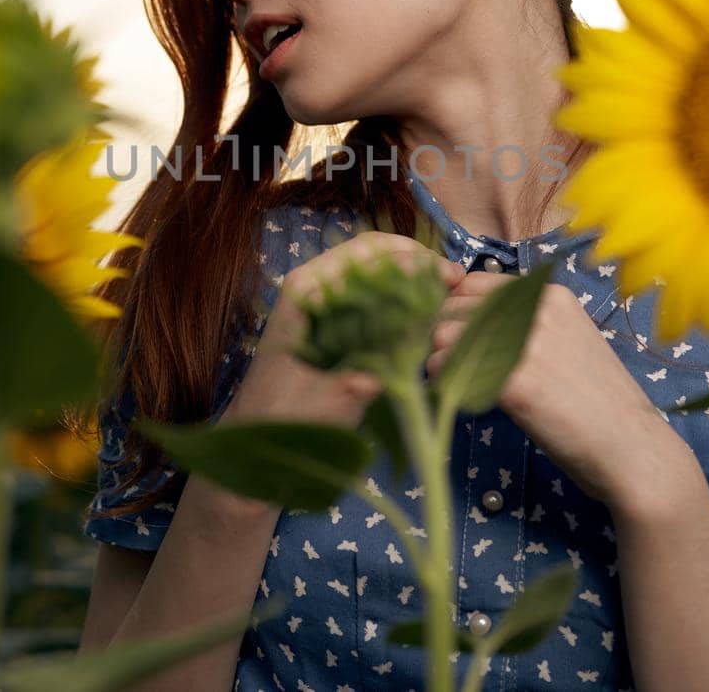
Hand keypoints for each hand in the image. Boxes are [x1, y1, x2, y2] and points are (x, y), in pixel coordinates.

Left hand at [228, 231, 466, 430]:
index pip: (371, 251)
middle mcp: (313, 290)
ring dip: (410, 289)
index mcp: (309, 289)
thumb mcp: (342, 388)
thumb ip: (379, 354)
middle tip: (457, 288)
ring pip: (375, 283)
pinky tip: (422, 328)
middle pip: (375, 261)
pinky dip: (398, 311)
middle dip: (418, 270)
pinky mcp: (327, 334)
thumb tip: (420, 322)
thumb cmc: (290, 421)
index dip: (416, 258)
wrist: (252, 457)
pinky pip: (369, 309)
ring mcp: (320, 311)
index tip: (452, 278)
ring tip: (446, 304)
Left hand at [423, 271, 690, 507]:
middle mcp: (535, 308)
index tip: (455, 341)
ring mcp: (524, 341)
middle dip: (439, 334)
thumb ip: (528, 326)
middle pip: (452, 306)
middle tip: (445, 365)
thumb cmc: (599, 405)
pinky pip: (447, 364)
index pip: (472, 285)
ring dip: (435, 358)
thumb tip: (471, 325)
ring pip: (442, 333)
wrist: (632, 448)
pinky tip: (451, 396)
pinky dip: (439, 380)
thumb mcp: (570, 344)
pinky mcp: (513, 380)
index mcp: (549, 295)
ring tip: (447, 382)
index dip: (455, 312)